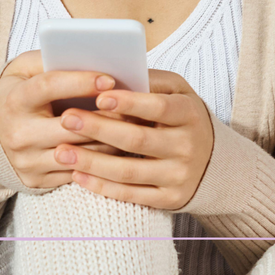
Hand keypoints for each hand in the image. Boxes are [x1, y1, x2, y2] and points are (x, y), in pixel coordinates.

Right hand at [0, 50, 129, 188]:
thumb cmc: (16, 94)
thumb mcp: (21, 70)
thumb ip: (48, 60)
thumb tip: (87, 56)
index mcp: (14, 100)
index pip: (49, 87)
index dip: (81, 81)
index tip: (110, 78)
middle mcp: (18, 133)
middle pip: (72, 126)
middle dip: (107, 117)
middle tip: (135, 107)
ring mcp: (27, 161)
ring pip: (82, 154)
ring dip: (112, 142)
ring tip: (134, 128)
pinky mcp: (37, 181)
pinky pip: (79, 173)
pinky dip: (102, 162)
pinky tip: (119, 149)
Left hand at [53, 68, 215, 209]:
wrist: (214, 161)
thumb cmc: (181, 116)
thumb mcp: (176, 91)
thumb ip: (149, 81)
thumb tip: (111, 75)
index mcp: (189, 114)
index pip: (159, 107)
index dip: (129, 103)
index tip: (99, 97)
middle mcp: (187, 147)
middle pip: (137, 140)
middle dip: (98, 129)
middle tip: (65, 119)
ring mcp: (179, 176)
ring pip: (129, 171)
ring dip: (91, 162)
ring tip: (60, 151)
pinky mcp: (169, 199)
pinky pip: (131, 195)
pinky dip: (102, 186)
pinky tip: (76, 175)